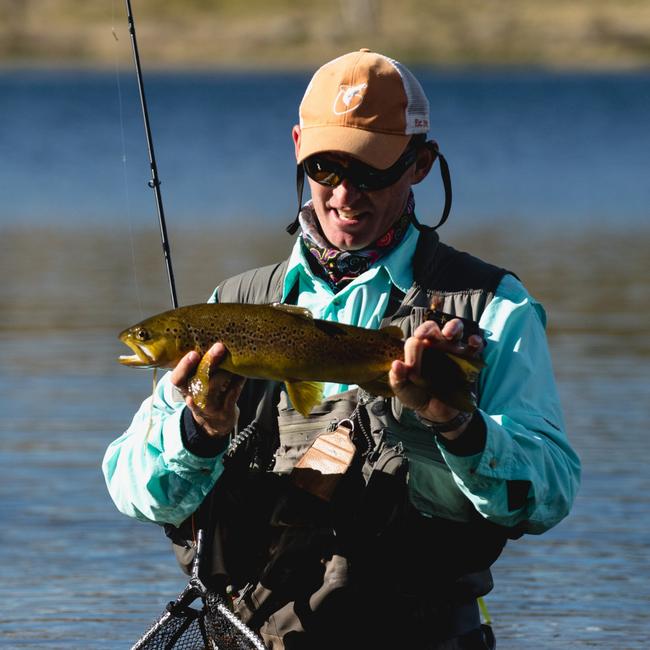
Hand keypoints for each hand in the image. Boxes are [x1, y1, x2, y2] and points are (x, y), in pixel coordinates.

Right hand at [170, 342, 244, 438]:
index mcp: (183, 388)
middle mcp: (194, 398)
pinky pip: (234, 391)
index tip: (193, 353)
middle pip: (201, 380)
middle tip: (219, 346)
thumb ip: (196, 365)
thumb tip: (208, 335)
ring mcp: (211, 406)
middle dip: (210, 362)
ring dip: (226, 369)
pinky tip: (243, 369)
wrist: (213, 423)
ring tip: (232, 354)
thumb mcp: (193, 382)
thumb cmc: (202, 393)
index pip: (177, 379)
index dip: (184, 367)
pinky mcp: (226, 410)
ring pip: (217, 386)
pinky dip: (239, 379)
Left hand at [389, 318, 483, 439]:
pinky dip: (476, 341)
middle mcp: (435, 346)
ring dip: (453, 327)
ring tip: (449, 334)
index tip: (411, 367)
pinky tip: (473, 342)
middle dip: (428, 328)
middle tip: (422, 335)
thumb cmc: (417, 395)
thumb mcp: (402, 389)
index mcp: (417, 350)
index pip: (414, 341)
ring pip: (455, 329)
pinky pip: (475, 347)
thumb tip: (396, 364)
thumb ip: (397, 378)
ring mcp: (452, 351)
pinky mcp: (468, 360)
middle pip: (432, 327)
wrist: (435, 411)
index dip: (412, 353)